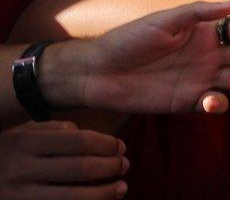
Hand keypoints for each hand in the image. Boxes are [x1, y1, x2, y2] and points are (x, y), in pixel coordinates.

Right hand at [0, 121, 128, 198]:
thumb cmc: (4, 153)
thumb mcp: (21, 133)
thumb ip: (53, 130)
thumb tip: (90, 137)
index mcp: (25, 143)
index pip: (79, 141)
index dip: (107, 145)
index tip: (121, 147)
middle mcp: (22, 170)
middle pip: (81, 169)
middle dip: (110, 167)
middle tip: (125, 164)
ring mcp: (20, 196)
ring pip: (73, 197)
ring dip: (104, 193)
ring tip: (122, 187)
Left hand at [45, 1, 229, 113]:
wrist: (99, 72)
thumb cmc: (129, 39)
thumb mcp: (163, 20)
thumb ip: (198, 12)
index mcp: (205, 32)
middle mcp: (209, 55)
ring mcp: (201, 79)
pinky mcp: (190, 102)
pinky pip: (215, 104)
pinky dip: (218, 103)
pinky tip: (209, 101)